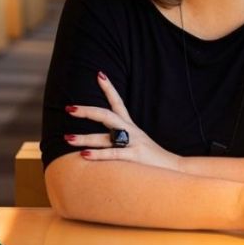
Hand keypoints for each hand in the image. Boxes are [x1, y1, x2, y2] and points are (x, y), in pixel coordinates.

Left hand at [65, 71, 180, 170]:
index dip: (109, 88)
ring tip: (67, 137)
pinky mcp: (136, 157)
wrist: (175, 170)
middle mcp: (131, 132)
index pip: (118, 103)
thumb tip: (104, 142)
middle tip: (69, 108)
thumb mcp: (137, 146)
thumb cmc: (153, 160)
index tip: (99, 74)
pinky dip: (98, 154)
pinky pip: (114, 154)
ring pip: (105, 136)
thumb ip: (121, 142)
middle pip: (106, 115)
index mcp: (131, 127)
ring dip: (84, 137)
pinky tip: (84, 155)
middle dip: (87, 111)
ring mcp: (134, 143)